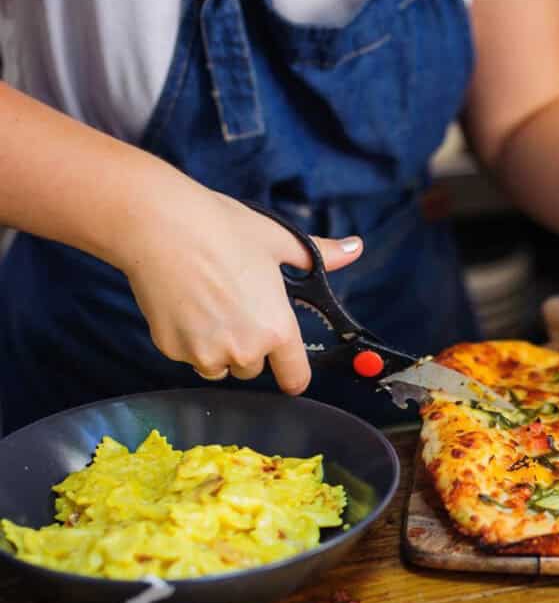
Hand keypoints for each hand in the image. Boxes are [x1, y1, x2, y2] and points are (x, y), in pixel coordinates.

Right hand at [118, 187, 361, 394]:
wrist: (159, 224)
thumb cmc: (222, 230)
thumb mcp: (279, 241)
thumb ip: (320, 256)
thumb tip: (354, 248)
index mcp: (276, 328)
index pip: (295, 377)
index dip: (293, 373)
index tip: (288, 367)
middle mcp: (244, 349)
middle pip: (253, 368)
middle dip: (250, 346)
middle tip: (238, 306)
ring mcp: (204, 353)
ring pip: (220, 366)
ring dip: (219, 348)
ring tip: (209, 303)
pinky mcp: (171, 350)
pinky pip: (189, 357)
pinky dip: (189, 340)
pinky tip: (185, 305)